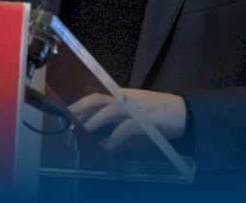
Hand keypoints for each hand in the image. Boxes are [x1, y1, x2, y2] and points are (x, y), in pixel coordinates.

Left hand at [67, 89, 185, 153]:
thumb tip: (98, 141)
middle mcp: (123, 98)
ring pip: (106, 112)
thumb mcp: (132, 121)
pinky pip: (123, 130)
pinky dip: (113, 140)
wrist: (183, 114)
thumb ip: (115, 128)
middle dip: (78, 110)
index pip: (93, 98)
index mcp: (118, 96)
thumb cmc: (156, 117)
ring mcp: (132, 108)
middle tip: (64, 123)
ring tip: (79, 136)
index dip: (77, 105)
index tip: (62, 113)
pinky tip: (106, 149)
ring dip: (91, 124)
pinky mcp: (143, 121)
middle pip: (95, 100)